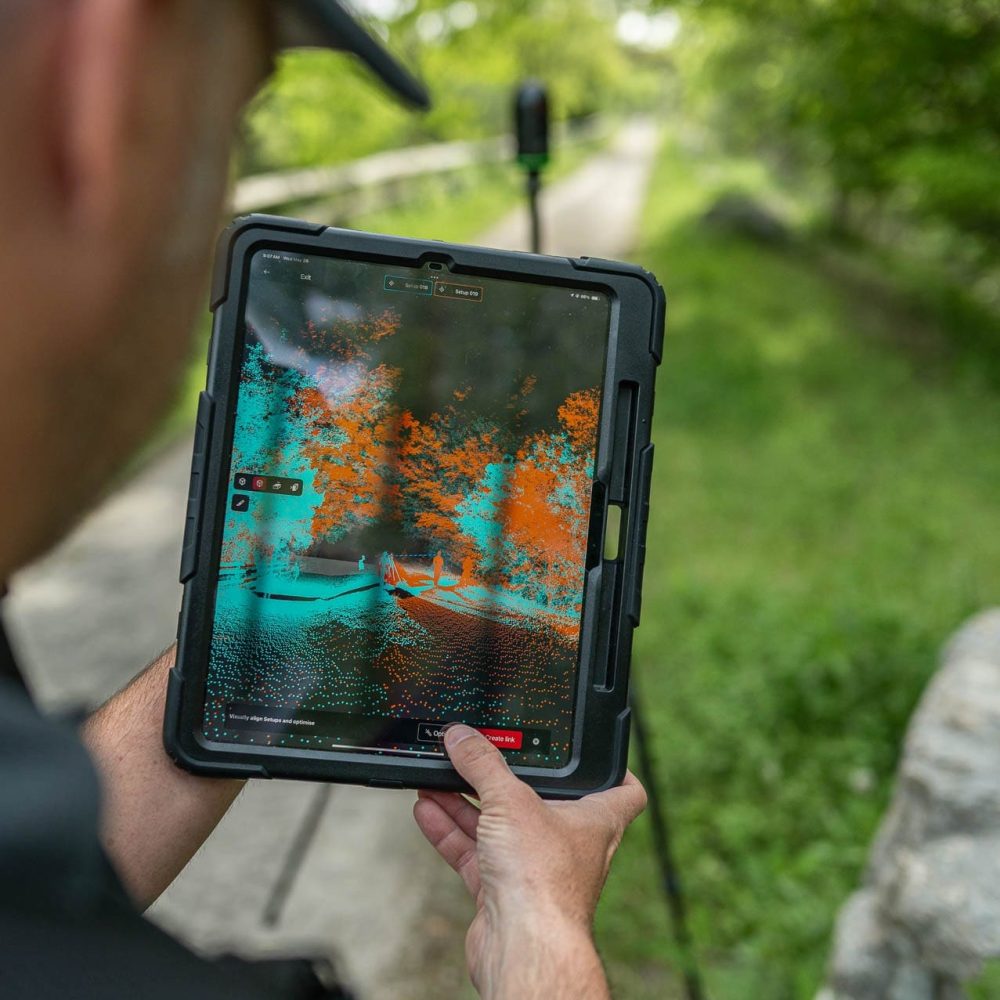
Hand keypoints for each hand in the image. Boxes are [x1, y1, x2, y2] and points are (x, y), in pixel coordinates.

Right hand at [413, 726, 645, 999]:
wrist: (523, 948)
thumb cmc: (543, 880)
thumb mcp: (510, 800)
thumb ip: (483, 764)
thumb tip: (463, 736)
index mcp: (595, 818)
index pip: (623, 789)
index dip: (610, 767)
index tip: (587, 750)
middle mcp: (570, 843)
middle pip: (543, 801)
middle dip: (509, 781)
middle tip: (482, 755)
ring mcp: (536, 868)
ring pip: (502, 826)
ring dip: (469, 802)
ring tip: (439, 776)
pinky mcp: (505, 891)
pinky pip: (476, 853)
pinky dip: (452, 831)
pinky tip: (428, 810)